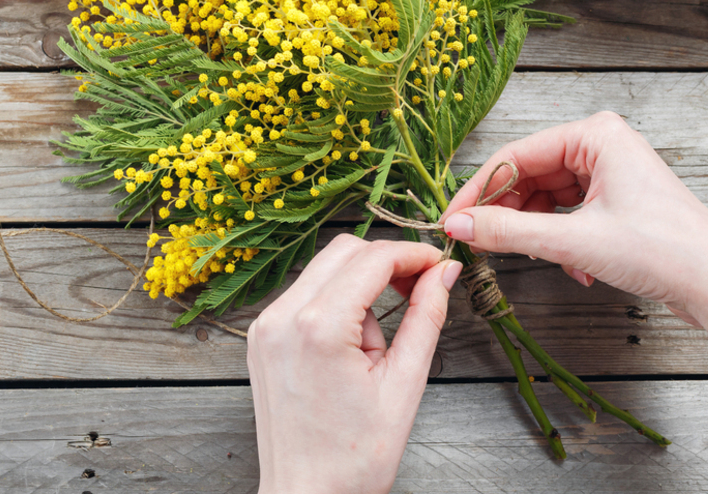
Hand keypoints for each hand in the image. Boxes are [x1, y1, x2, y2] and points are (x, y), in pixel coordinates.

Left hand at [247, 234, 461, 493]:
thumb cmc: (354, 458)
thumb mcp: (404, 385)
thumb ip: (427, 317)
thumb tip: (445, 272)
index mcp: (319, 328)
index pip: (374, 259)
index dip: (413, 254)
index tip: (439, 263)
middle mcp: (283, 316)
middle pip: (346, 250)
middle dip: (388, 261)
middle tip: (419, 288)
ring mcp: (266, 323)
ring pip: (324, 266)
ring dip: (361, 281)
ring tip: (378, 338)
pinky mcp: (262, 334)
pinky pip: (306, 291)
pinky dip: (336, 298)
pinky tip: (352, 339)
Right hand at [441, 111, 707, 324]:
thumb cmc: (662, 250)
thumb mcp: (574, 240)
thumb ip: (509, 231)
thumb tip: (459, 227)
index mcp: (594, 134)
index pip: (515, 155)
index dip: (479, 190)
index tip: (452, 220)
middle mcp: (600, 145)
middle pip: (530, 175)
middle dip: (507, 213)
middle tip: (479, 243)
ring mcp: (608, 172)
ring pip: (547, 196)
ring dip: (536, 231)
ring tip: (534, 258)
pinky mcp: (614, 199)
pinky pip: (567, 212)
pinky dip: (560, 239)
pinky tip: (572, 268)